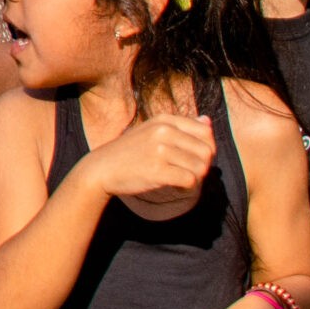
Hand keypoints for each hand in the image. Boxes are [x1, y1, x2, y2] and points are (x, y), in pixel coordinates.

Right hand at [76, 112, 213, 217]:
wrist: (102, 168)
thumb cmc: (129, 151)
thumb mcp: (152, 130)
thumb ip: (181, 126)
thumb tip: (207, 121)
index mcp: (164, 120)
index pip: (206, 131)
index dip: (207, 147)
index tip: (194, 158)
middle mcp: (164, 131)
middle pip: (207, 151)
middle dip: (203, 165)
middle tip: (189, 172)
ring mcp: (160, 150)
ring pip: (200, 168)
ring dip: (195, 178)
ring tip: (181, 179)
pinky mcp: (157, 170)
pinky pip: (189, 181)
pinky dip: (187, 188)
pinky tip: (177, 187)